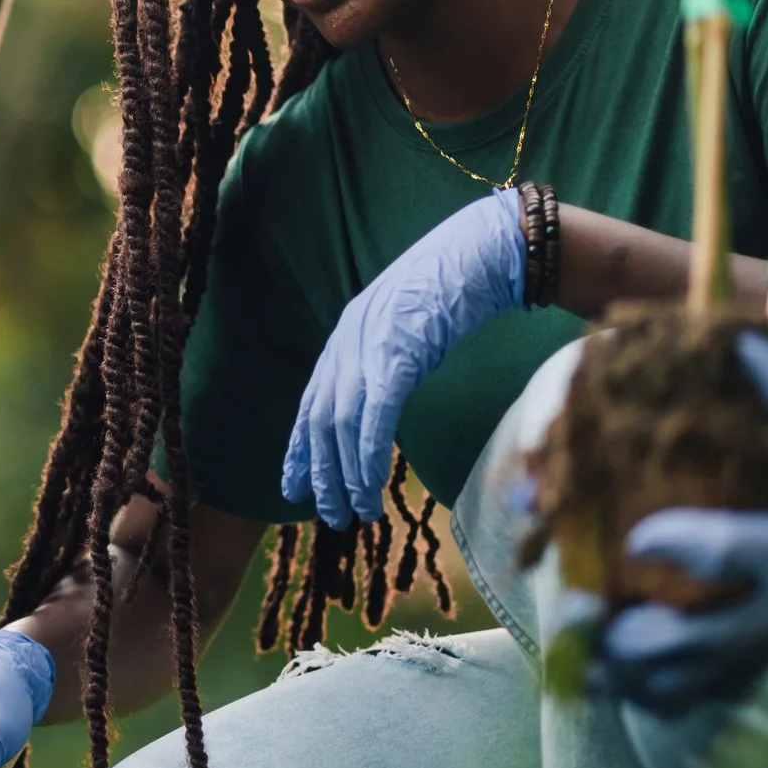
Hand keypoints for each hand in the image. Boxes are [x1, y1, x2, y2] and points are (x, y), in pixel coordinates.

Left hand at [284, 189, 524, 528]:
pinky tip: (372, 484)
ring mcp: (368, 350)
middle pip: (321, 422)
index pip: (311, 404)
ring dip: (347, 475)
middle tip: (327, 514)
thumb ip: (385, 361)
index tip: (292, 486)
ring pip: (344, 427)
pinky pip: (375, 416)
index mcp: (344, 339)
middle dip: (319, 472)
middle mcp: (346, 346)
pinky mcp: (395, 356)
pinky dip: (369, 454)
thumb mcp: (402, 328)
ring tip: (356, 511)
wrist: (474, 253)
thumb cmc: (448, 289)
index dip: (300, 448)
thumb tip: (382, 401)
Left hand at [603, 333, 767, 715]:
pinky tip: (644, 689)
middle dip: (635, 636)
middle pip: (703, 637)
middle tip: (581, 620)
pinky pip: (742, 692)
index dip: (669, 544)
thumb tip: (745, 342)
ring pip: (715, 678)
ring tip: (594, 667)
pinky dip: (692, 693)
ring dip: (650, 677)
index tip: (627, 537)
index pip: (725, 551)